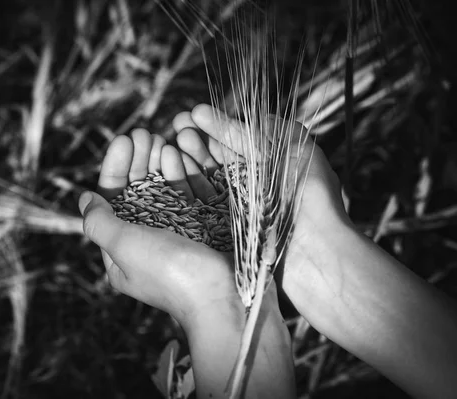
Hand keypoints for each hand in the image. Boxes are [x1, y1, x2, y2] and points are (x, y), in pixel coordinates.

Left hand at [79, 128, 243, 328]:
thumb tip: (85, 198)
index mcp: (124, 252)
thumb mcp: (124, 247)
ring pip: (165, 190)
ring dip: (161, 163)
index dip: (116, 169)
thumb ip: (99, 222)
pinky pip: (191, 195)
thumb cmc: (170, 274)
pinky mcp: (204, 228)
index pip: (113, 201)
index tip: (124, 140)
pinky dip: (185, 174)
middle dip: (139, 161)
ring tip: (163, 139)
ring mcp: (179, 234)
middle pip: (139, 192)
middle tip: (144, 133)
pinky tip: (182, 154)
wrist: (226, 297)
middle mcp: (149, 242)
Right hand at [171, 104, 352, 327]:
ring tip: (170, 142)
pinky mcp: (226, 232)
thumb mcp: (301, 151)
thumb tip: (255, 114)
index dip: (217, 125)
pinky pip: (201, 204)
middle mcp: (255, 188)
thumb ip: (276, 131)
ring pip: (207, 179)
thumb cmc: (312, 199)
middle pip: (219, 158)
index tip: (193, 114)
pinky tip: (170, 169)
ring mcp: (239, 211)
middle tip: (177, 124)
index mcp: (273, 168)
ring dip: (189, 159)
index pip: (239, 141)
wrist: (315, 254)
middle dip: (198, 139)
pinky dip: (186, 185)